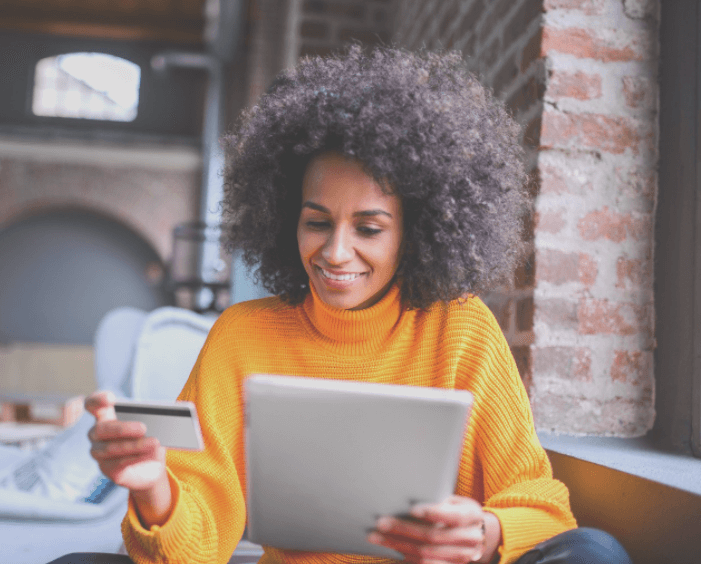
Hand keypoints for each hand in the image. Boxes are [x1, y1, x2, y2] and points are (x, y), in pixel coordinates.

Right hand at [86, 391, 173, 526]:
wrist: (153, 465)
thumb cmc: (150, 436)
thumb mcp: (154, 423)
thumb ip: (156, 414)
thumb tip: (171, 409)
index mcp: (106, 415)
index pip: (92, 404)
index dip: (97, 400)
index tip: (110, 399)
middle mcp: (97, 434)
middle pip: (101, 429)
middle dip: (123, 428)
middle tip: (143, 428)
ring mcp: (99, 452)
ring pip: (110, 448)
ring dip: (134, 445)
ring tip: (154, 442)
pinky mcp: (107, 469)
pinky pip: (118, 464)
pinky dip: (135, 458)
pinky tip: (148, 454)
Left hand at [367, 495, 499, 563]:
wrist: (477, 534)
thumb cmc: (459, 511)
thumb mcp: (456, 501)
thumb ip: (440, 499)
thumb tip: (408, 494)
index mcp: (472, 516)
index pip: (453, 516)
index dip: (433, 513)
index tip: (411, 509)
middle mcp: (470, 539)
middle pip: (433, 537)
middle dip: (404, 530)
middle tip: (382, 522)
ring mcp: (461, 558)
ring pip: (425, 555)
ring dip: (398, 546)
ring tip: (377, 537)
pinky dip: (405, 558)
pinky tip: (390, 549)